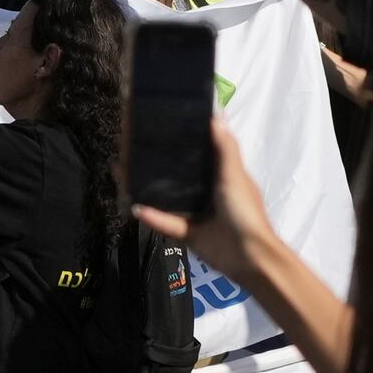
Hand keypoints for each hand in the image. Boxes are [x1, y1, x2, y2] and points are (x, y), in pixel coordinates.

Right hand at [133, 115, 283, 263]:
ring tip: (123, 172)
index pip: (199, 153)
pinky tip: (136, 207)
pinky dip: (153, 217)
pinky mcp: (187, 234)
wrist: (249, 256)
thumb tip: (216, 115)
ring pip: (166, 198)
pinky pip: (166, 223)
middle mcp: (207, 192)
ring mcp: (196, 214)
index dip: (182, 141)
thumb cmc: (245, 211)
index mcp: (221, 176)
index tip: (160, 125)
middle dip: (156, 164)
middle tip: (131, 148)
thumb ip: (225, 148)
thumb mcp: (235, 175)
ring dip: (147, 188)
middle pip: (177, 175)